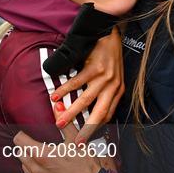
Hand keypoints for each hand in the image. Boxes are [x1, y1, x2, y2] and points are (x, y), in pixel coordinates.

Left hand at [14, 117, 100, 172]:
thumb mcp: (76, 140)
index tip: (26, 133)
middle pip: (20, 153)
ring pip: (24, 167)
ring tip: (42, 157)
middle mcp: (35, 170)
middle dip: (25, 147)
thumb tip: (57, 106)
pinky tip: (45, 170)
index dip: (22, 134)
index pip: (19, 141)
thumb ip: (64, 122)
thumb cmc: (85, 166)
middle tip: (36, 143)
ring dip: (29, 160)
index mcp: (42, 154)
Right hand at [52, 27, 123, 143]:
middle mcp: (113, 86)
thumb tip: (91, 107)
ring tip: (60, 121)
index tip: (86, 137)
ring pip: (85, 100)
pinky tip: (56, 96)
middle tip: (76, 141)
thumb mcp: (113, 74)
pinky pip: (77, 83)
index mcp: (117, 90)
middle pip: (99, 114)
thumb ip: (106, 90)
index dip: (97, 128)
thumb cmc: (108, 53)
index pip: (108, 115)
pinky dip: (65, 91)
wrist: (108, 31)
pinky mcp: (95, 68)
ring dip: (71, 112)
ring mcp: (104, 77)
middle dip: (87, 130)